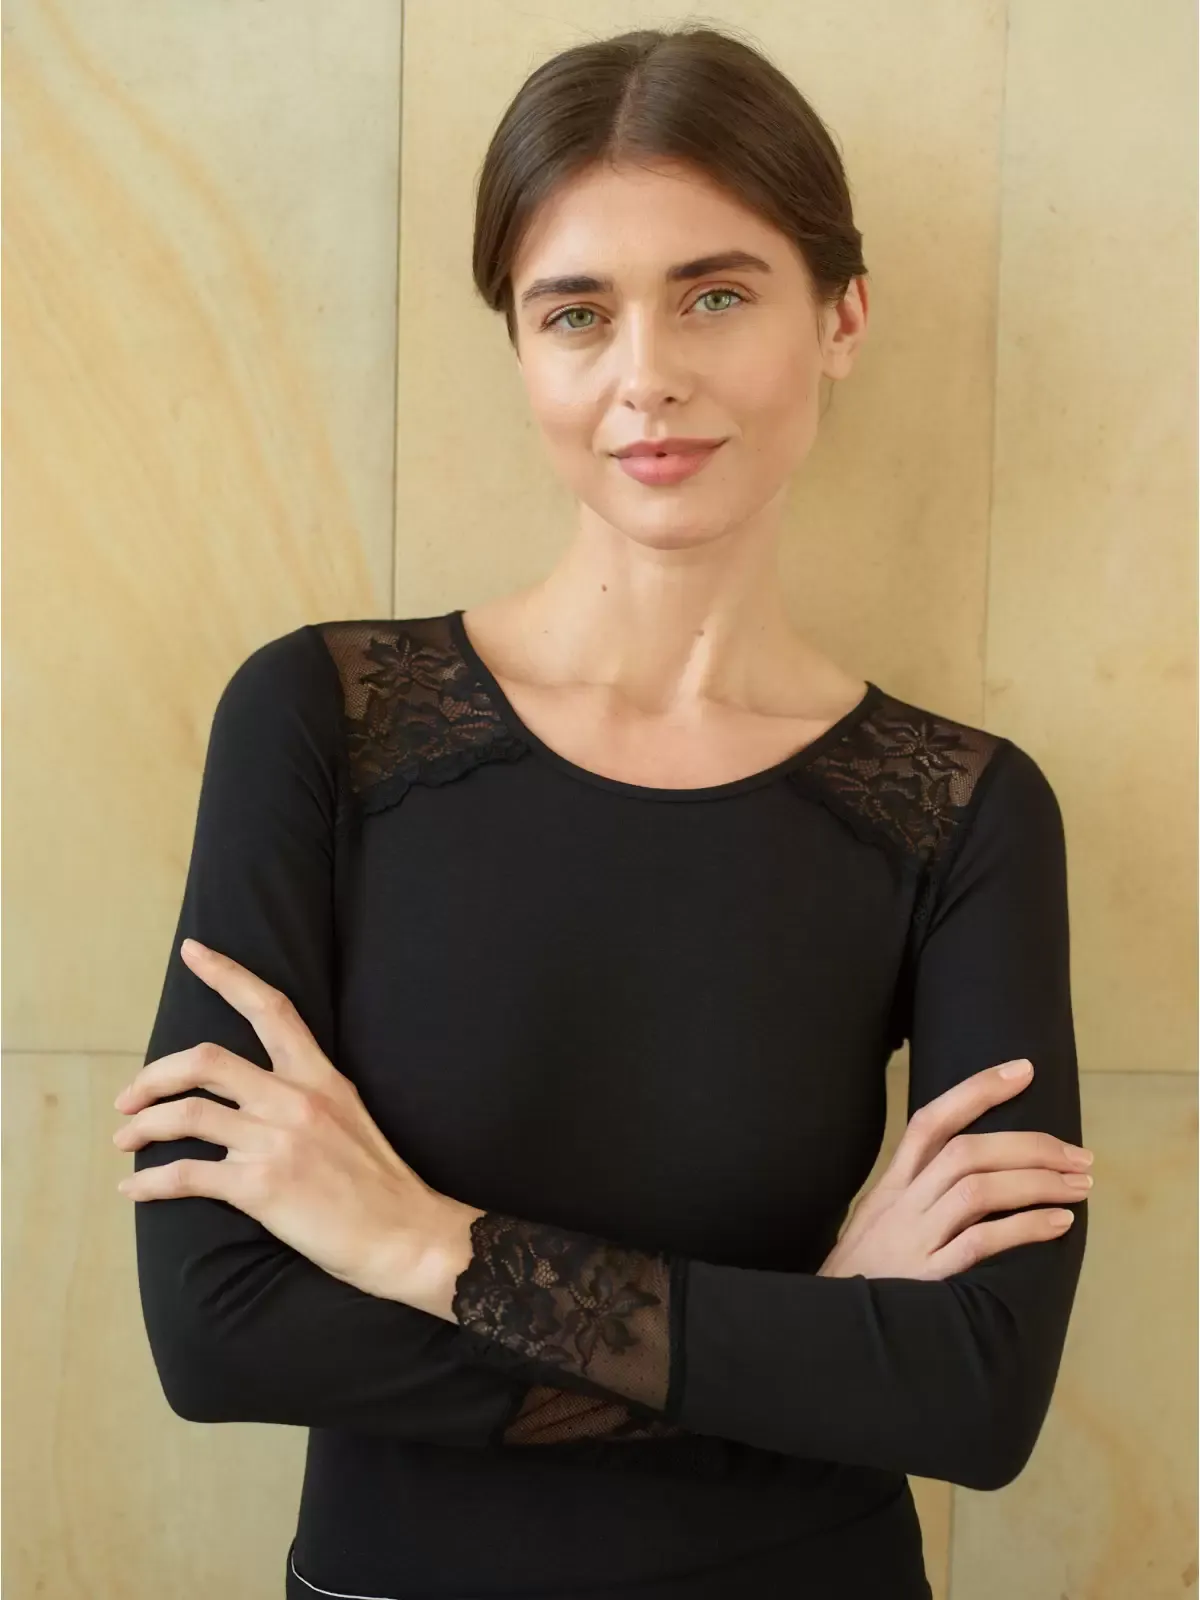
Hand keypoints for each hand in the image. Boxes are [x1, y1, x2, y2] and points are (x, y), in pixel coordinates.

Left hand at [112, 938, 455, 1301]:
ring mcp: (276, 1141)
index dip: (227, 975)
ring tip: (125, 1140)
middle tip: (131, 1097)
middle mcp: (295, 1100)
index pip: (270, 1008)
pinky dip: (150, 1183)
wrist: (404, 1234)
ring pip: (187, 1115)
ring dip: (144, 1126)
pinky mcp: (260, 1187)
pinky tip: (134, 1190)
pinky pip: (187, 1175)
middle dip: (154, 1075)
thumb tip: (260, 1096)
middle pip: (205, 1062)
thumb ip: (307, 1098)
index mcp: (320, 1077)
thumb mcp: (351, 1116)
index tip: (193, 952)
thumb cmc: (379, 1184)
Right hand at [818, 1058, 1093, 1280]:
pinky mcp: (926, 1279)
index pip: (931, 1120)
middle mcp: (900, 1204)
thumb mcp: (876, 1225)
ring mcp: (912, 1240)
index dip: (977, 1089)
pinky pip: (979, 1243)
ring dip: (1036, 1182)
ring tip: (1079, 1185)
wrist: (825, 1329)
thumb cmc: (861, 1279)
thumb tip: (973, 1176)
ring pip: (976, 1190)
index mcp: (890, 1186)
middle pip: (965, 1151)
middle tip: (1079, 1154)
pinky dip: (1023, 1228)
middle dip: (1029, 1145)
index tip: (1024, 1070)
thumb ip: (914, 1198)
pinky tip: (1058, 1224)